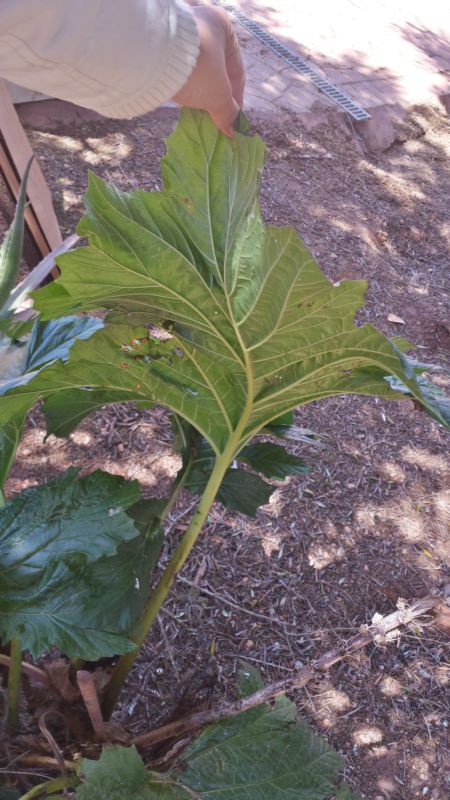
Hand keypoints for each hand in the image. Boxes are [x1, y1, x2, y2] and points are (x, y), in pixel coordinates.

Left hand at [172, 5, 244, 135]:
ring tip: (198, 111)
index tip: (233, 117)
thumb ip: (227, 111)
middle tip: (215, 116)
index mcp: (222, 27)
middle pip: (216, 69)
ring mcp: (181, 32)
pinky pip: (180, 68)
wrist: (154, 56)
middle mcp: (202, 24)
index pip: (236, 69)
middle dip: (217, 95)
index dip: (237, 97)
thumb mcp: (218, 95)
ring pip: (198, 69)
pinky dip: (185, 84)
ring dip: (200, 91)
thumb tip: (232, 128)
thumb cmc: (198, 70)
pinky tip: (184, 99)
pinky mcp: (163, 43)